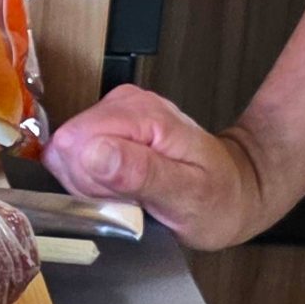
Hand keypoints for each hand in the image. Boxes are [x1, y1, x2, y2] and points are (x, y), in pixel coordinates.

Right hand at [45, 85, 271, 247]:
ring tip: (132, 195)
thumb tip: (93, 153)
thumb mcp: (187, 195)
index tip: (120, 197)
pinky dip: (95, 183)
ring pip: (69, 155)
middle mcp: (124, 104)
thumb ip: (139, 173)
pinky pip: (77, 160)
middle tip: (132, 199)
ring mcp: (115, 115)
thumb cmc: (218, 197)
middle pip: (68, 148)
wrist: (236, 190)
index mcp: (143, 114)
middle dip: (91, 185)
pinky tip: (124, 190)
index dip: (90, 180)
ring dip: (93, 186)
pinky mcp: (107, 129)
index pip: (75, 143)